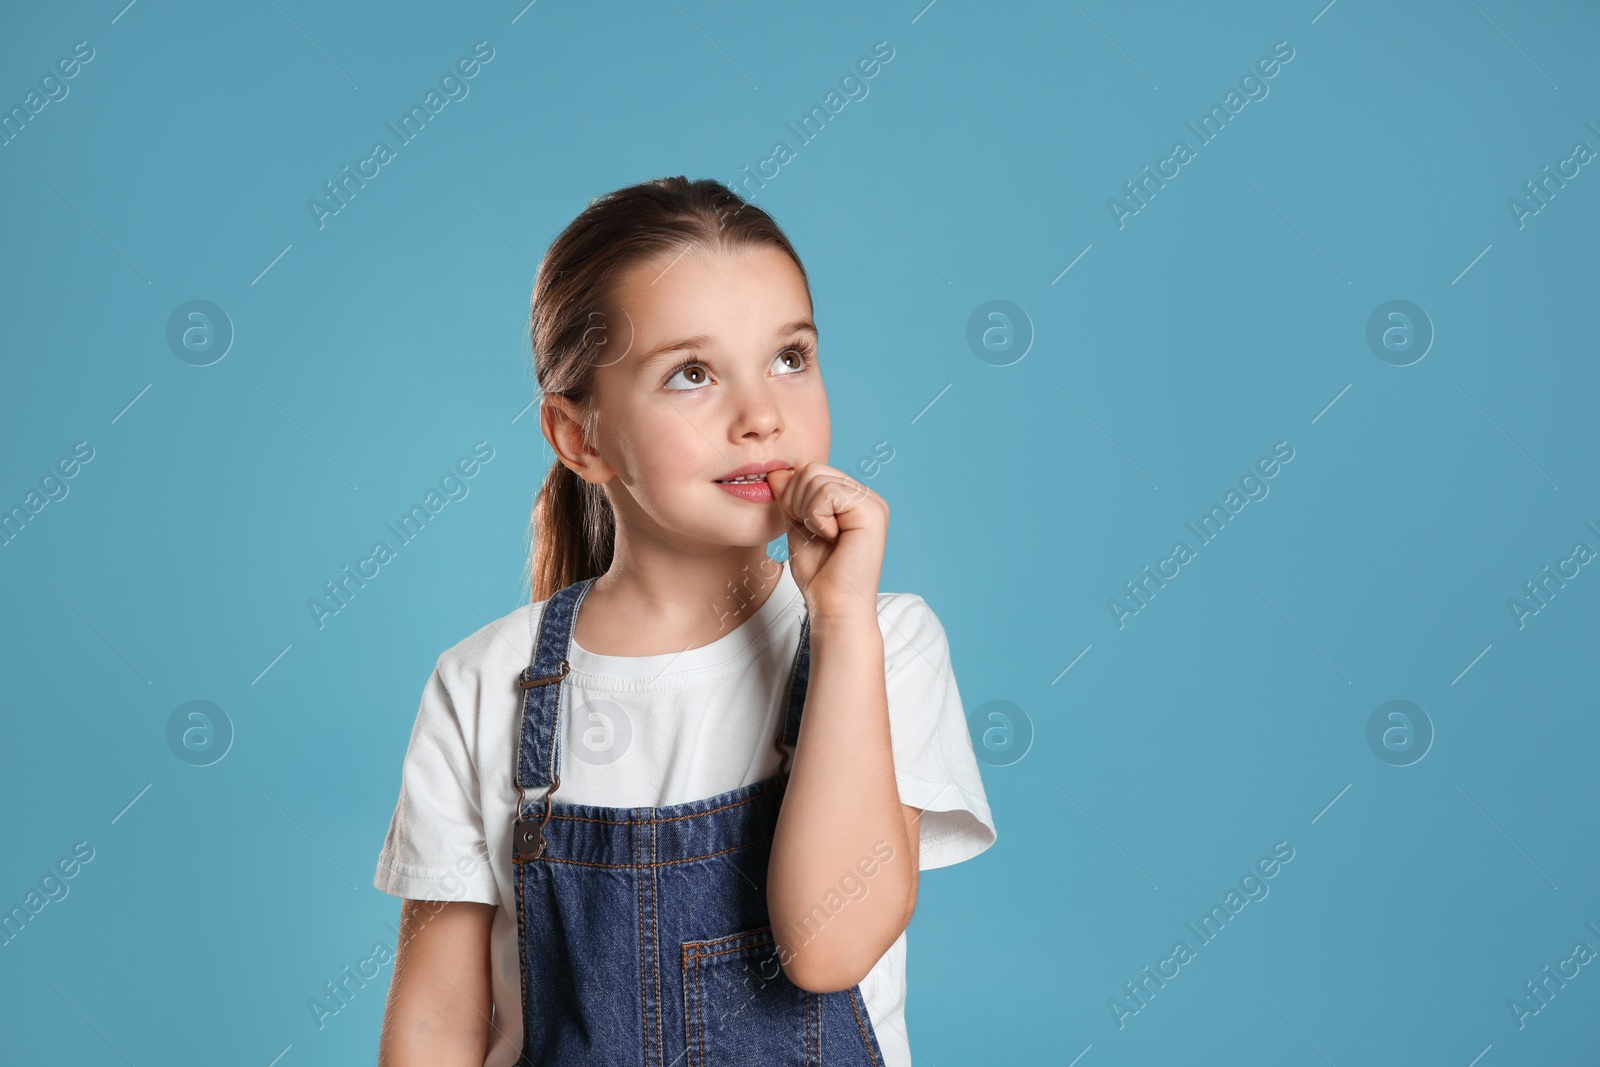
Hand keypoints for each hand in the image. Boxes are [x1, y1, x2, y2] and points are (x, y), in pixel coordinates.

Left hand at [765, 462, 886, 620]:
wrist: (834, 607)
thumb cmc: (819, 576)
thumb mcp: (797, 528)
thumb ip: (790, 499)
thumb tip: (778, 471)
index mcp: (853, 499)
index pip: (811, 471)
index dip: (793, 497)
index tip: (805, 528)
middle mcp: (867, 497)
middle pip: (812, 469)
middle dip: (797, 501)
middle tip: (813, 533)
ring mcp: (872, 502)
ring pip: (816, 477)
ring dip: (806, 511)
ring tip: (823, 537)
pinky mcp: (872, 511)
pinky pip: (827, 493)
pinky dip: (817, 517)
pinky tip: (832, 538)